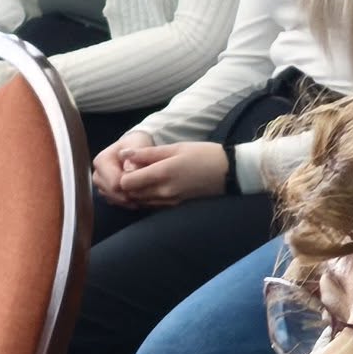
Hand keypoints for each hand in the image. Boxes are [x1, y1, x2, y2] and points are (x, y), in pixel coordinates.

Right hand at [91, 128, 154, 204]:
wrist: (135, 147)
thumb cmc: (137, 143)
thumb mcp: (139, 143)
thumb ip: (135, 156)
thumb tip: (130, 171)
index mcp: (101, 161)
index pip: (114, 183)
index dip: (132, 185)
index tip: (146, 181)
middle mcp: (97, 175)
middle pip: (114, 193)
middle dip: (132, 193)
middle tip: (149, 187)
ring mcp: (101, 186)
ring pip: (116, 200)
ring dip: (132, 198)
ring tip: (146, 189)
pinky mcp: (107, 193)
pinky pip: (118, 203)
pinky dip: (130, 201)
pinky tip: (141, 194)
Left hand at [115, 141, 230, 207]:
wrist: (229, 171)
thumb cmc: (203, 154)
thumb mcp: (176, 148)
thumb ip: (147, 153)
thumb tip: (123, 154)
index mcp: (162, 174)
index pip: (125, 183)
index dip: (123, 174)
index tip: (132, 165)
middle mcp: (162, 192)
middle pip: (130, 194)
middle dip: (128, 184)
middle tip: (136, 170)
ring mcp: (168, 201)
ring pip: (139, 201)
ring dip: (137, 191)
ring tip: (146, 177)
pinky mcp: (174, 206)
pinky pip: (151, 204)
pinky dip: (147, 197)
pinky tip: (156, 185)